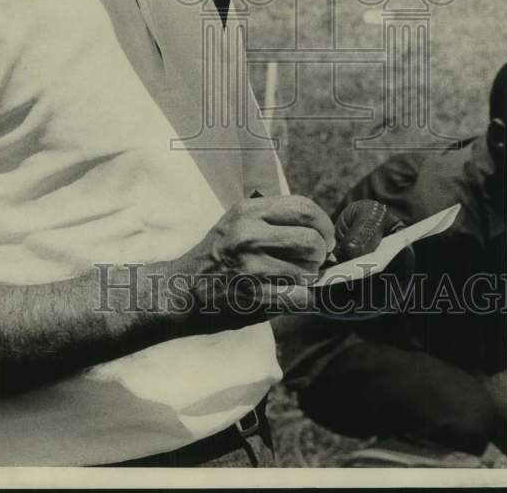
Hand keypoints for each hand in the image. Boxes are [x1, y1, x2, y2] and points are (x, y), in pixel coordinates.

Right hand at [181, 195, 334, 320]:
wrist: (182, 290)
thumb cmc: (218, 255)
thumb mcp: (237, 221)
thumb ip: (273, 219)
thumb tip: (320, 229)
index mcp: (248, 211)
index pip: (304, 208)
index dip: (324, 224)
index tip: (324, 237)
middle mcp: (250, 235)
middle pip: (312, 240)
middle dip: (320, 254)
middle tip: (312, 262)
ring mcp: (252, 267)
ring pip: (309, 271)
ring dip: (309, 279)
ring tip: (293, 278)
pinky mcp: (256, 297)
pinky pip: (301, 297)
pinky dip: (302, 298)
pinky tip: (290, 295)